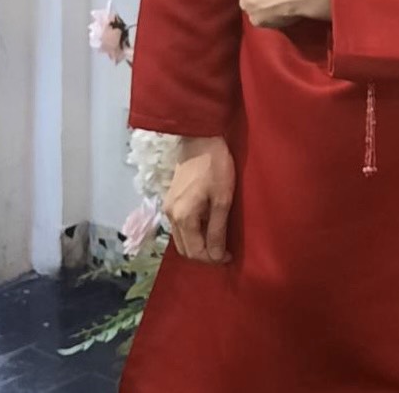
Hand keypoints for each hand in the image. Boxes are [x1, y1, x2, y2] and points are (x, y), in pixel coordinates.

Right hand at [164, 136, 234, 263]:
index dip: (212, 258)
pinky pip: (180, 226)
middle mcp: (170, 216)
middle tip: (224, 251)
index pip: (195, 251)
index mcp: (183, 218)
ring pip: (181, 238)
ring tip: (218, 240)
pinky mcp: (171, 200)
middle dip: (204, 254)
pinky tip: (208, 226)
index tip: (229, 256)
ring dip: (198, 244)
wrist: (200, 139)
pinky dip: (193, 232)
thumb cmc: (215, 166)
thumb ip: (218, 228)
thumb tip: (216, 256)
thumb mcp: (222, 198)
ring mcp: (168, 208)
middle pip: (185, 248)